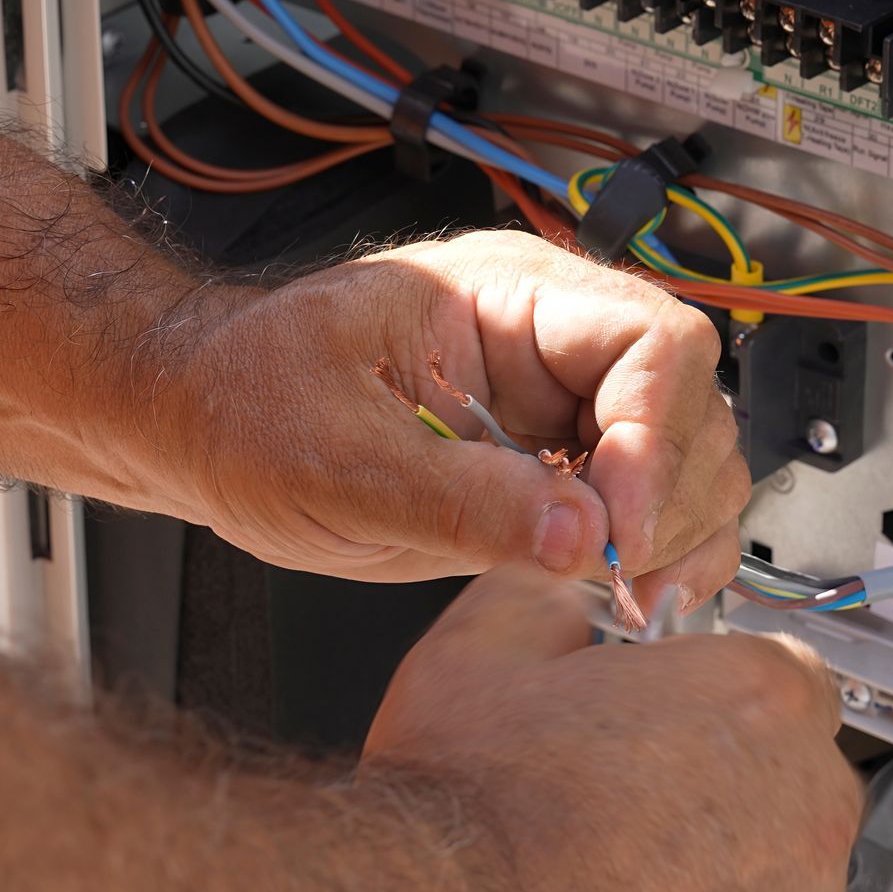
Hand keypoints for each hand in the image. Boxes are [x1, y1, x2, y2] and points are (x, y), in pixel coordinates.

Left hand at [167, 230, 747, 603]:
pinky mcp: (552, 473)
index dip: (656, 437)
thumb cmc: (247, 404)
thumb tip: (580, 537)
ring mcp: (558, 411)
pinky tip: (633, 596)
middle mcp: (553, 345)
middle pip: (690, 403)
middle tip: (621, 572)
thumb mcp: (334, 458)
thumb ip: (456, 498)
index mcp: (509, 295)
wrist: (202, 429)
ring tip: (629, 594)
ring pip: (688, 459)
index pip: (651, 342)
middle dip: (674, 494)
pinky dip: (664, 555)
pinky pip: (648, 507)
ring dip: (682, 532)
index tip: (621, 527)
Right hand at [361, 568, 860, 891]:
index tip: (667, 708)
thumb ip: (556, 594)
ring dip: (719, 842)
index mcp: (754, 694)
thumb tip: (567, 593)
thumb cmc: (473, 805)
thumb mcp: (488, 639)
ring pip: (776, 848)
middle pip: (790, 761)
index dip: (714, 686)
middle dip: (722, 763)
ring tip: (624, 847)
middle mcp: (802, 797)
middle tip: (633, 777)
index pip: (782, 668)